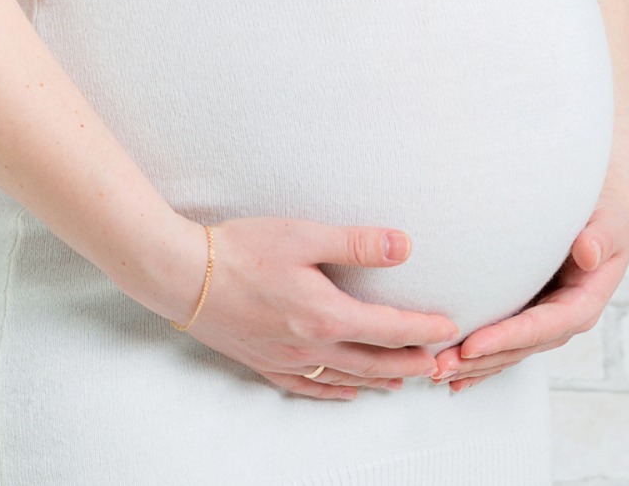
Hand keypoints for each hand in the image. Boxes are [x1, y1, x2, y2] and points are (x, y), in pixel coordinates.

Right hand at [132, 214, 460, 400]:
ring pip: (344, 378)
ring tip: (403, 381)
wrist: (179, 275)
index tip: (449, 328)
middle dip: (410, 363)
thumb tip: (406, 246)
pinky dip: (333, 392)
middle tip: (438, 364)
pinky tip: (346, 392)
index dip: (423, 330)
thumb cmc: (240, 250)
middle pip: (373, 362)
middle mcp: (309, 346)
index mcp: (325, 315)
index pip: (389, 329)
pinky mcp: (262, 362)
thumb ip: (358, 243)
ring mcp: (285, 360)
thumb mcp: (305, 235)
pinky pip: (307, 387)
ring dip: (378, 380)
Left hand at [429, 178, 628, 391]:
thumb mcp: (613, 218)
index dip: (508, 338)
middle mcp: (564, 318)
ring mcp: (546, 319)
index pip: (544, 327)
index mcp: (585, 302)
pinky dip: (478, 358)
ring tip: (434, 372)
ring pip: (508, 351)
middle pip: (520, 348)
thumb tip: (589, 252)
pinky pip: (503, 340)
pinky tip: (451, 373)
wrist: (608, 206)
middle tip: (438, 368)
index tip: (472, 345)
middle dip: (480, 361)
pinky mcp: (530, 311)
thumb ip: (603, 236)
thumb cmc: (609, 210)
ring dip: (473, 365)